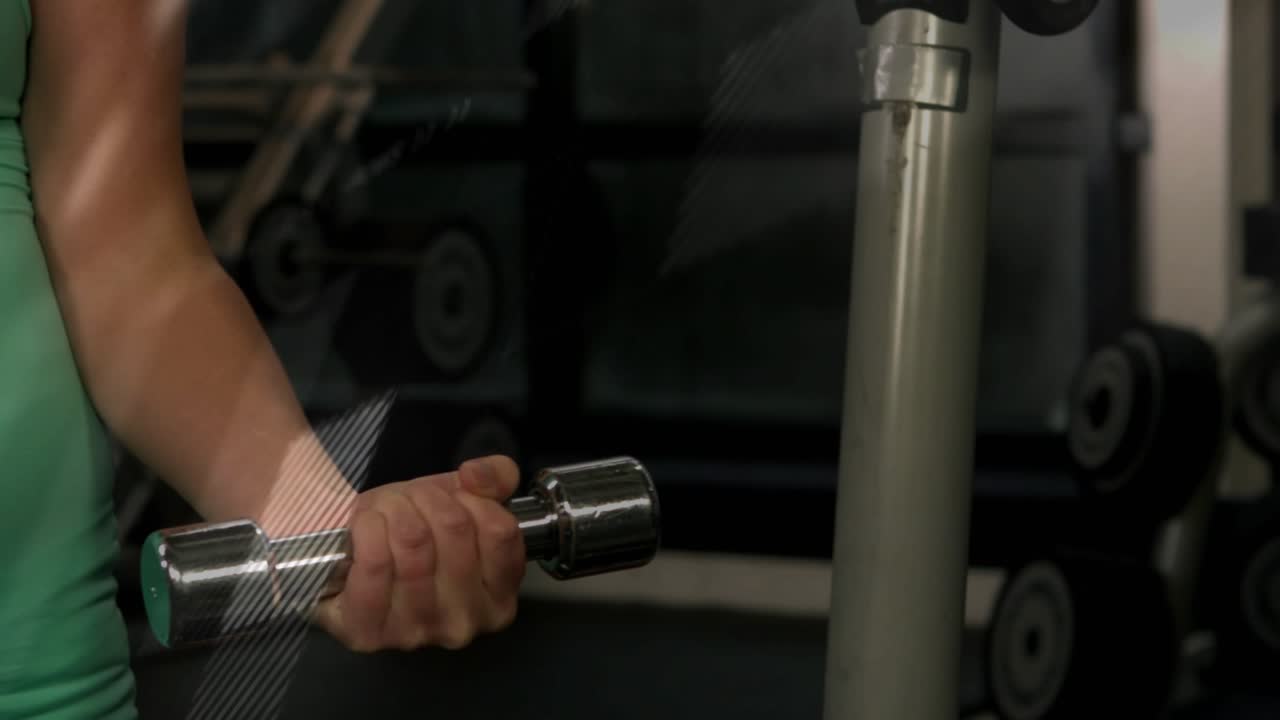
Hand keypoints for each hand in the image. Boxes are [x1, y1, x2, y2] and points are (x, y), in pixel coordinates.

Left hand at [313, 455, 525, 651]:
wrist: (357, 564)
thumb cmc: (419, 533)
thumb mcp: (463, 499)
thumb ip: (495, 477)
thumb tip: (476, 475)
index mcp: (499, 599)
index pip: (499, 530)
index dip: (472, 498)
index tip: (451, 497)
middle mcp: (465, 624)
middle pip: (455, 529)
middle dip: (426, 498)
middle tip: (409, 499)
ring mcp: (418, 632)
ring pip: (413, 541)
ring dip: (394, 509)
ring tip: (386, 509)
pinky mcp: (370, 631)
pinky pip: (375, 563)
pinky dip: (368, 529)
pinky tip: (366, 525)